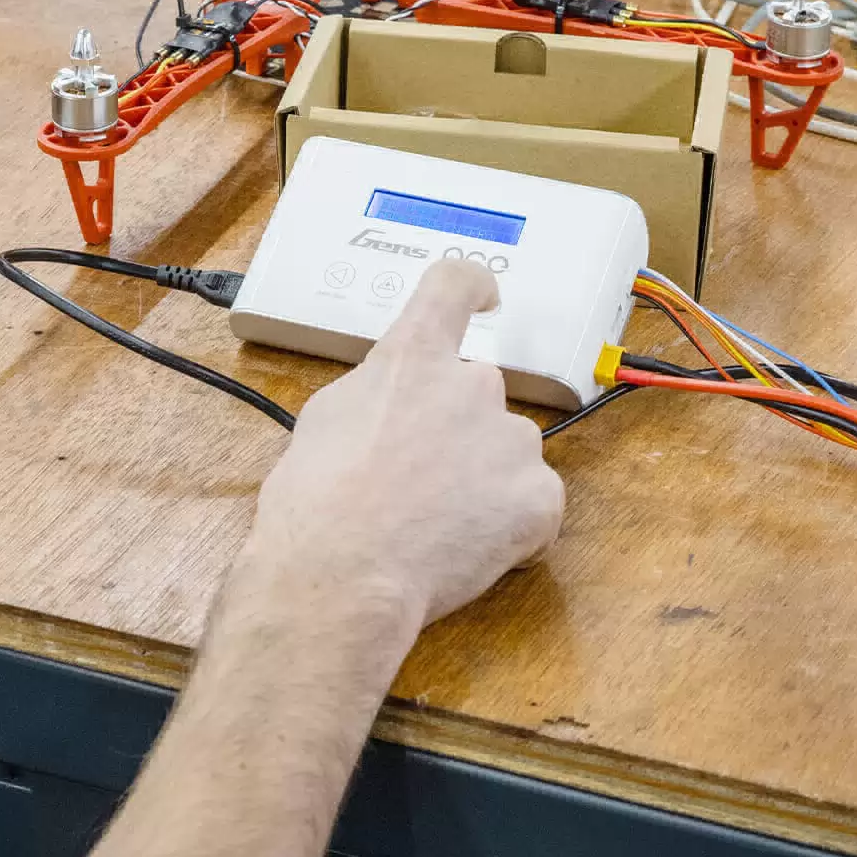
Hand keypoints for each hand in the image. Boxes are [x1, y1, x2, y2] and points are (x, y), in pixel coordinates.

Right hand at [245, 260, 564, 635]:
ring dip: (486, 478)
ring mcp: (511, 441)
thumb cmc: (317, 503)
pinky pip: (536, 505)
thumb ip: (379, 389)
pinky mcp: (539, 498)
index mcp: (413, 357)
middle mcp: (472, 385)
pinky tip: (469, 548)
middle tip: (421, 476)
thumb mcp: (328, 415)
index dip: (473, 286)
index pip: (454, 285)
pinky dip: (513, 527)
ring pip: (508, 451)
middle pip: (479, 392)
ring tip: (438, 522)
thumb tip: (396, 400)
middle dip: (458, 428)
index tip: (483, 297)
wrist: (343, 571)